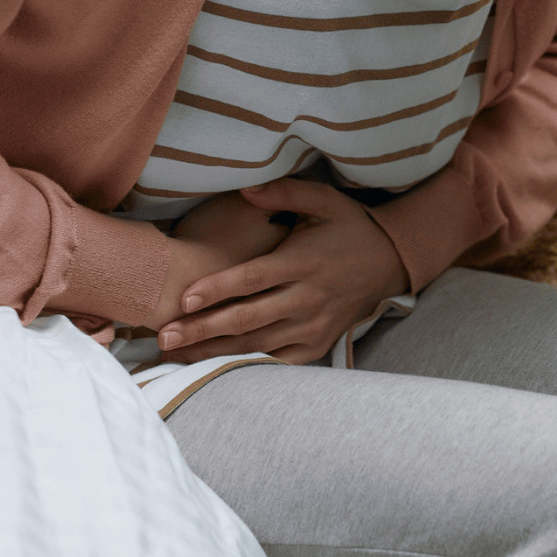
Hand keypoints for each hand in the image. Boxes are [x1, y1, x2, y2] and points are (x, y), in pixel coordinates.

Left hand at [155, 178, 410, 364]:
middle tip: (165, 335)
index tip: (184, 299)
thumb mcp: (324, 200)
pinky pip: (276, 360)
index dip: (218, 289)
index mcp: (303, 262)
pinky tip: (213, 368)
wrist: (391, 262)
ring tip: (175, 354)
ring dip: (213, 351)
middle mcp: (307, 298)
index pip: (253, 279)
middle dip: (203, 329)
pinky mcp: (318, 344)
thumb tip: (244, 189)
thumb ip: (284, 192)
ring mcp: (313, 326)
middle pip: (247, 319)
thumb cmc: (350, 227)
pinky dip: (246, 365)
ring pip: (256, 345)